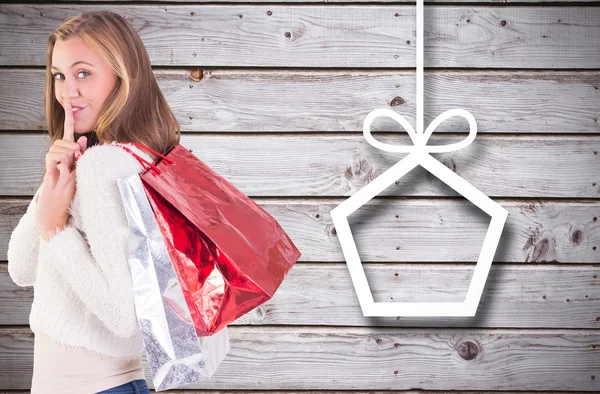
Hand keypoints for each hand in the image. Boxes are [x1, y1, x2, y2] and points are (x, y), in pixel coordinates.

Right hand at [36, 102, 87, 239]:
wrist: (55, 210)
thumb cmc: (69, 193)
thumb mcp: (80, 171)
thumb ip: (82, 155)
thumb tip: (85, 138)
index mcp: (68, 155)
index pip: (68, 134)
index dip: (69, 119)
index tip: (69, 103)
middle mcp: (59, 157)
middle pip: (63, 140)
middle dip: (72, 145)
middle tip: (77, 157)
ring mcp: (53, 163)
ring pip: (58, 147)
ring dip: (67, 154)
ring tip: (70, 165)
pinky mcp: (49, 169)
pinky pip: (54, 157)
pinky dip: (61, 161)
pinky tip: (64, 168)